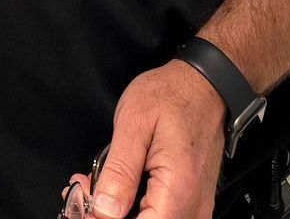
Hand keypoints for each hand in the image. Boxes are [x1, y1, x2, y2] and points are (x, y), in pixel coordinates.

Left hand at [86, 60, 225, 218]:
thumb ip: (119, 171)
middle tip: (86, 189)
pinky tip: (119, 187)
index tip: (87, 206)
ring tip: (98, 183)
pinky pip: (163, 215)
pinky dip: (136, 206)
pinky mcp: (193, 201)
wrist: (203, 84)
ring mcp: (196, 206)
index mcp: (178, 188)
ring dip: (121, 211)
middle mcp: (193, 205)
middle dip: (109, 214)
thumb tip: (104, 210)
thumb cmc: (171, 95)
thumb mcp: (134, 123)